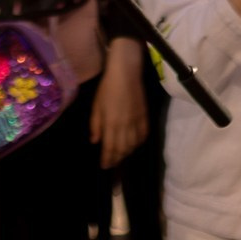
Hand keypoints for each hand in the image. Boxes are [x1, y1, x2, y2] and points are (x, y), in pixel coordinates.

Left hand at [91, 41, 148, 168]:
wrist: (126, 73)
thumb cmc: (107, 87)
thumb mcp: (96, 105)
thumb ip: (95, 124)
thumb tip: (95, 141)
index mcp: (111, 123)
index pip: (110, 148)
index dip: (107, 159)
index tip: (104, 166)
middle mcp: (125, 126)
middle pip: (123, 149)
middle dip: (117, 159)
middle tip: (111, 164)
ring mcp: (136, 122)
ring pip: (134, 145)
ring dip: (127, 153)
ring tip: (121, 156)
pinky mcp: (145, 116)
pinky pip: (143, 135)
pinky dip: (139, 143)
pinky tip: (134, 145)